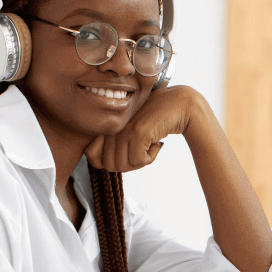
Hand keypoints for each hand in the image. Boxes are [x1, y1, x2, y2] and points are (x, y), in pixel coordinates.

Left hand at [85, 85, 208, 172]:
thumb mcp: (130, 130)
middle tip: (143, 153)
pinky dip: (151, 158)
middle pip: (110, 166)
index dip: (110, 164)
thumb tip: (103, 166)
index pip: (92, 157)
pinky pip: (138, 161)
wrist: (179, 105)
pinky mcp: (138, 132)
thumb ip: (114, 144)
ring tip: (149, 147)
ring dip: (140, 163)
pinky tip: (157, 144)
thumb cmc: (154, 120)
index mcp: (106, 126)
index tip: (129, 155)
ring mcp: (124, 129)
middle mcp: (112, 127)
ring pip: (123, 166)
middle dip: (129, 166)